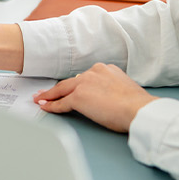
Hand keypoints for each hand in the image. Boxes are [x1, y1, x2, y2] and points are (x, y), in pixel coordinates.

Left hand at [32, 63, 157, 131]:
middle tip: (45, 92)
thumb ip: (112, 88)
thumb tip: (107, 97)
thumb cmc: (137, 104)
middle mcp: (93, 73)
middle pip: (70, 82)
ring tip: (40, 99)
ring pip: (62, 90)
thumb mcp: (124, 88)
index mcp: (105, 69)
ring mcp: (84, 84)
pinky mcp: (78, 98)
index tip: (70, 88)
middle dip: (57, 88)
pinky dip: (51, 106)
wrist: (138, 109)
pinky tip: (45, 107)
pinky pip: (61, 103)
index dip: (75, 84)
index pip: (85, 78)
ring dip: (49, 96)